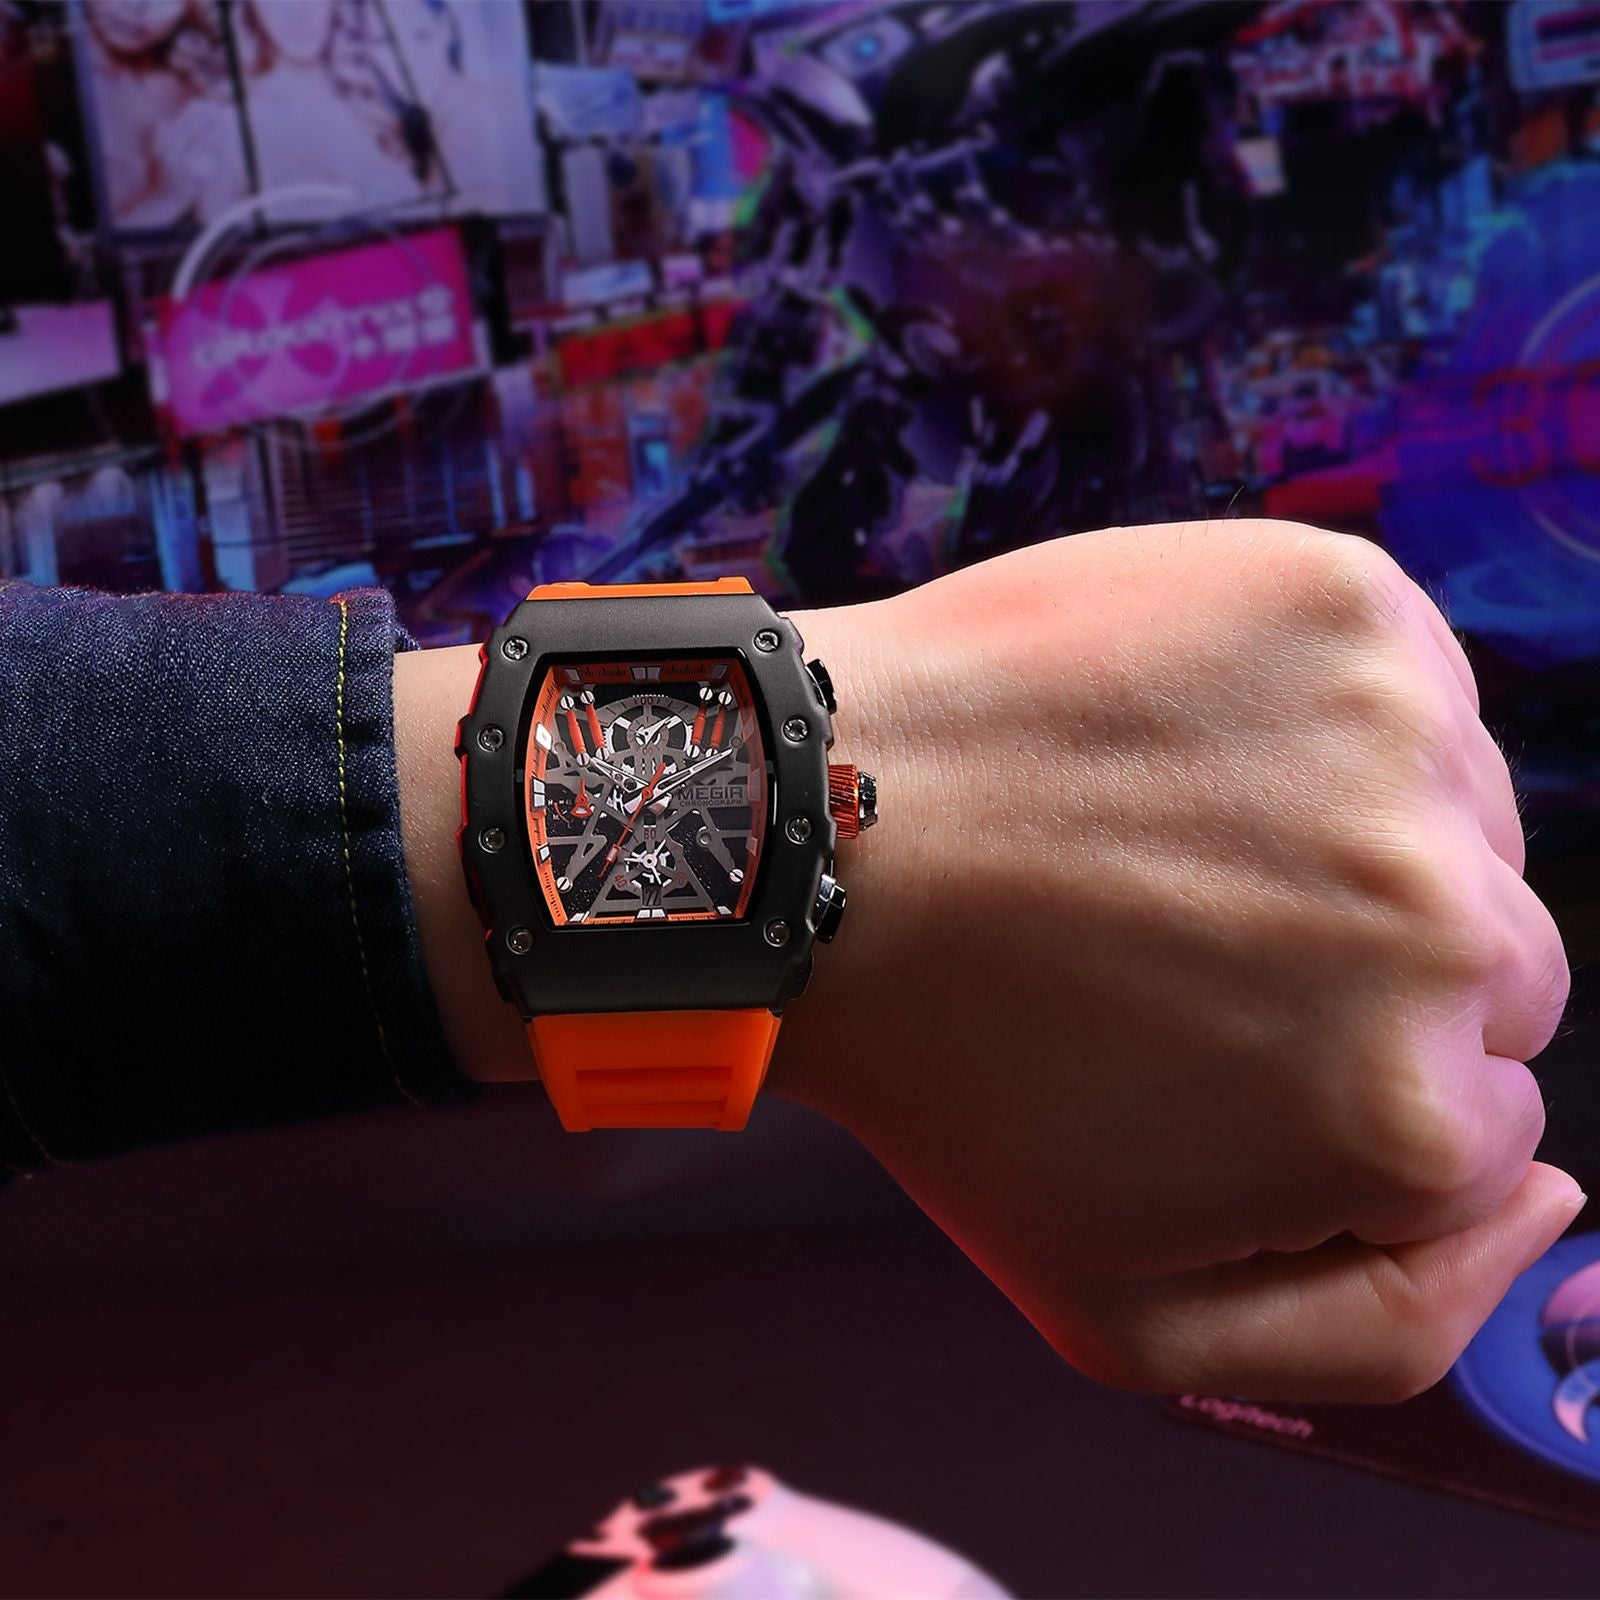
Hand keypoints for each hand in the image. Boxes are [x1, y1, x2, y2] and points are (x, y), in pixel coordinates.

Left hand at [774, 520, 1576, 1401]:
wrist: (823, 841)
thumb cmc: (954, 1076)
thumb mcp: (1131, 1314)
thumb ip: (1387, 1325)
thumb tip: (1554, 1202)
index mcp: (1408, 1119)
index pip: (1483, 1124)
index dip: (1336, 1092)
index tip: (1205, 1046)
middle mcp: (1445, 928)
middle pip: (1496, 971)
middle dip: (1363, 972)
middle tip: (1183, 940)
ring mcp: (1401, 745)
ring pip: (1461, 823)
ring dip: (1351, 835)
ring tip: (1170, 837)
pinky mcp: (1343, 604)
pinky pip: (1410, 688)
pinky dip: (1320, 717)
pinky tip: (1184, 742)